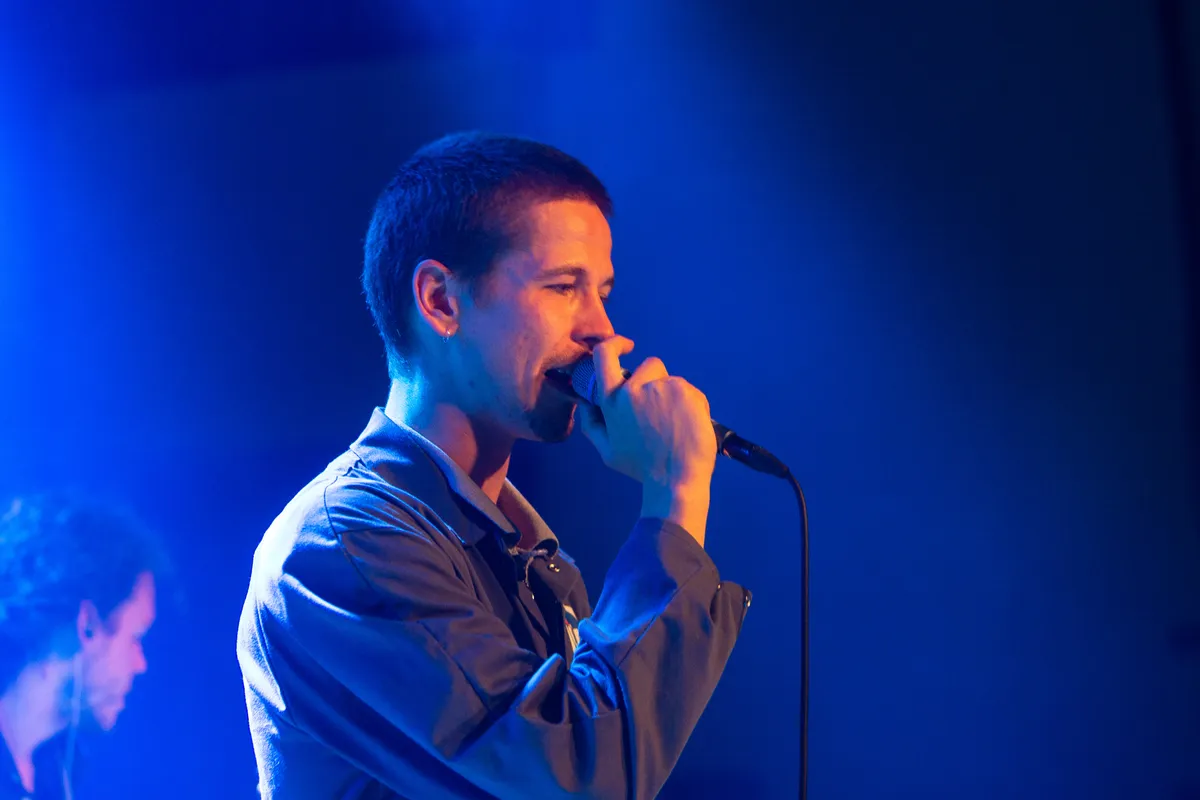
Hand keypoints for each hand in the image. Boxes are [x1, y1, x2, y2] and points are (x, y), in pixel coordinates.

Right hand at [577, 337, 716, 543]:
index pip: (605, 356)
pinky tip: (690, 425)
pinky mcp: (683, 391)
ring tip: (677, 423)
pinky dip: (692, 403)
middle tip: (663, 407)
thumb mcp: (608, 452)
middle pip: (649, 366)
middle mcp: (633, 389)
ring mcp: (660, 388)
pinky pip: (689, 389)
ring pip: (671, 379)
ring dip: (675, 394)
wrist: (675, 479)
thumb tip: (584, 404)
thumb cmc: (642, 469)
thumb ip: (592, 425)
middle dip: (657, 379)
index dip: (614, 344)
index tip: (625, 345)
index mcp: (612, 401)